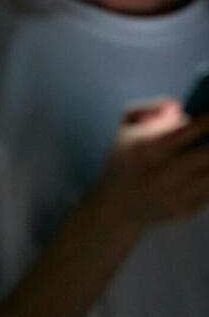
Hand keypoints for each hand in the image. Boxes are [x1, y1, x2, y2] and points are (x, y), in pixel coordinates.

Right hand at [92, 99, 208, 229]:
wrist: (115, 207)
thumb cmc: (123, 160)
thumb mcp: (124, 128)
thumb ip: (147, 108)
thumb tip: (177, 106)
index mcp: (146, 147)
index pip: (188, 130)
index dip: (207, 122)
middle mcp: (162, 171)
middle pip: (207, 154)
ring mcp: (175, 193)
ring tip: (206, 156)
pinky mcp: (186, 210)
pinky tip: (204, 172)